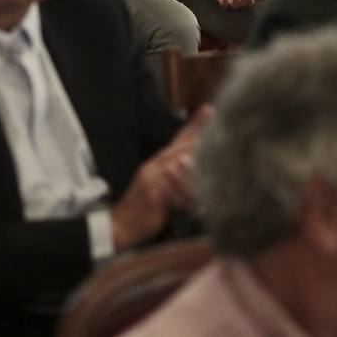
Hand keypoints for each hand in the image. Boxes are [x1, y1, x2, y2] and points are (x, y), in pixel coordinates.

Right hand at [110, 106, 211, 250]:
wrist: (122, 225)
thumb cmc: (145, 211)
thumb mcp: (164, 191)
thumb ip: (179, 180)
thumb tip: (199, 173)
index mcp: (158, 164)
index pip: (178, 141)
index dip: (193, 126)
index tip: (208, 111)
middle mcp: (155, 166)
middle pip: (180, 146)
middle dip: (197, 131)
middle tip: (212, 114)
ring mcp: (152, 178)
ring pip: (179, 165)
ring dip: (196, 168)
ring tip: (215, 162)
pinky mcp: (152, 193)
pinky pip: (174, 189)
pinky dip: (187, 193)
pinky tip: (199, 200)